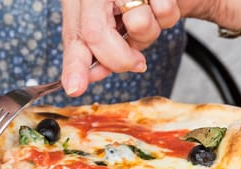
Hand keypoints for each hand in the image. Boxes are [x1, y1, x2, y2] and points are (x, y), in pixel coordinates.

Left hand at [61, 0, 179, 96]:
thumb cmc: (137, 3)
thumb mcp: (111, 26)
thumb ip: (99, 50)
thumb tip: (97, 73)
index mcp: (79, 2)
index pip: (74, 37)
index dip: (74, 66)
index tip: (75, 88)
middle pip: (96, 34)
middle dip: (120, 59)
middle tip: (137, 64)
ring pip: (138, 24)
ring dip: (148, 33)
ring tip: (147, 16)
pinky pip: (164, 11)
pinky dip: (166, 14)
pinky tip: (158, 3)